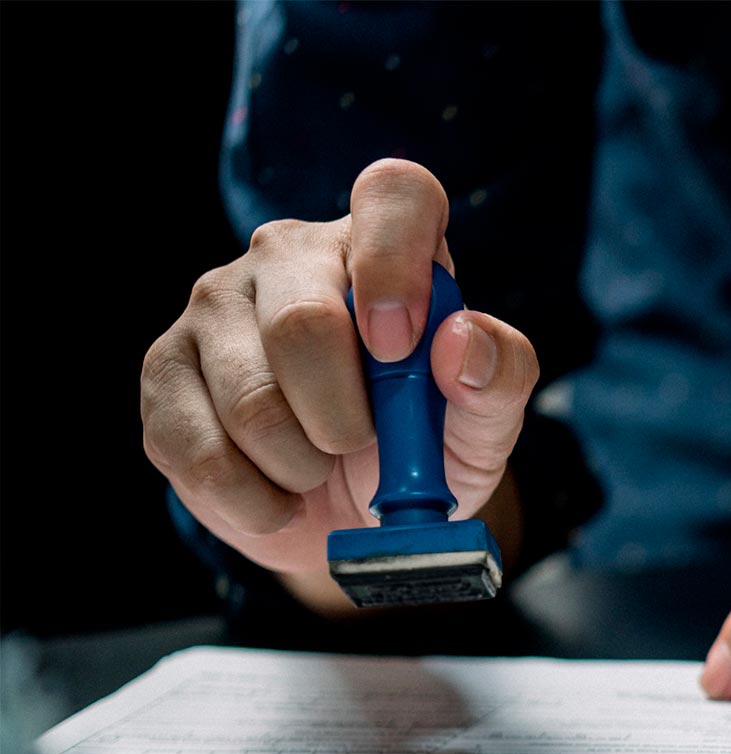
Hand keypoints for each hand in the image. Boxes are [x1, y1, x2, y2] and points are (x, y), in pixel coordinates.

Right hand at [140, 159, 538, 603]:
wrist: (355, 516)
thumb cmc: (427, 447)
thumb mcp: (485, 421)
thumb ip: (500, 375)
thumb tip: (460, 340)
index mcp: (379, 243)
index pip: (394, 193)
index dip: (397, 264)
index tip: (401, 348)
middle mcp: (288, 254)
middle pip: (303, 324)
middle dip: (346, 419)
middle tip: (362, 445)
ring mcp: (214, 305)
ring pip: (251, 402)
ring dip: (303, 467)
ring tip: (320, 468)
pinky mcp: (164, 371)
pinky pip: (201, 452)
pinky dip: (257, 500)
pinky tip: (279, 493)